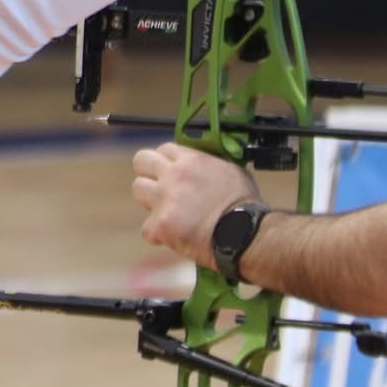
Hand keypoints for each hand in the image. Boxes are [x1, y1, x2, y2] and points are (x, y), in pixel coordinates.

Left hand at [131, 143, 261, 267]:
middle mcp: (175, 175)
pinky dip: (159, 235)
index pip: (165, 149)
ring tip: (169, 212)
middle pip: (141, 160)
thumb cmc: (245, 206)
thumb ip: (208, 164)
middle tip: (160, 188)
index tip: (172, 173)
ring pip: (138, 189)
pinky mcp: (161, 224)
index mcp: (193, 160)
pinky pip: (147, 228)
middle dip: (148, 173)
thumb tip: (195, 163)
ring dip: (150, 201)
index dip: (167, 162)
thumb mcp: (231, 171)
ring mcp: (165, 198)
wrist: (247, 235)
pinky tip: (176, 237)